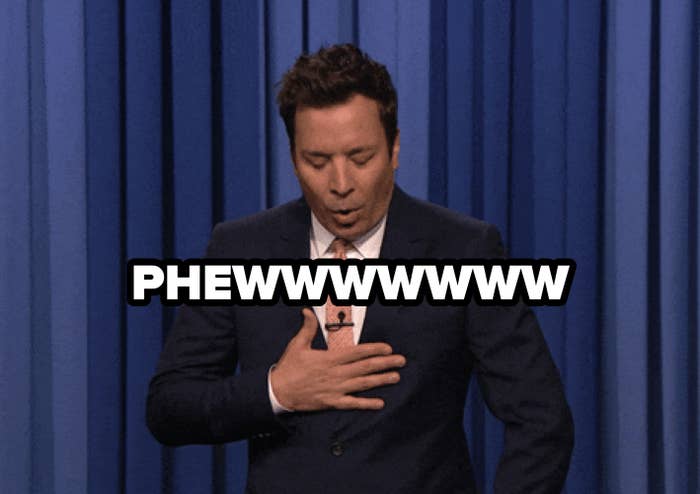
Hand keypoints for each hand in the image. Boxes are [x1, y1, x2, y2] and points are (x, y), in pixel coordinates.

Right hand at [270, 308, 405, 411]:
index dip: (374, 349)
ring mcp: (335, 389)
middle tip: (401, 361)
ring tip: (396, 377)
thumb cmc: (288, 367)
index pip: (357, 352)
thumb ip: (307, 327)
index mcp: (329, 358)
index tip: (388, 348)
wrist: (277, 392)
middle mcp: (336, 374)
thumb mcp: (297, 344)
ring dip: (381, 380)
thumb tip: (308, 311)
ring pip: (363, 384)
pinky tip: (380, 403)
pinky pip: (352, 404)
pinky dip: (366, 404)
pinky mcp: (331, 402)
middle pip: (365, 367)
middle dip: (385, 363)